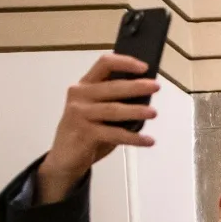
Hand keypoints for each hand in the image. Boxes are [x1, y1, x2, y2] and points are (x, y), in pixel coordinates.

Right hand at [36, 53, 160, 203]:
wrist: (64, 159)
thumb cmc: (86, 132)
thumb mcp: (99, 113)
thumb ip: (115, 102)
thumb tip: (145, 99)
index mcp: (85, 85)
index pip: (104, 64)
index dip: (125, 62)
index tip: (145, 67)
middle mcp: (80, 95)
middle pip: (112, 86)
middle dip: (136, 86)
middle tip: (156, 87)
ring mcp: (80, 114)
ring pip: (113, 109)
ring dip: (136, 111)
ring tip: (153, 113)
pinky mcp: (84, 133)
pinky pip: (114, 134)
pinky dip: (134, 138)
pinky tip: (148, 140)